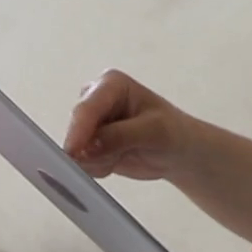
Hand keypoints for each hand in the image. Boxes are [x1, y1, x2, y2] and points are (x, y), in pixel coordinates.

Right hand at [63, 70, 193, 180]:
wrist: (178, 151)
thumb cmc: (171, 132)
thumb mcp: (152, 131)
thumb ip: (119, 136)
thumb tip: (87, 148)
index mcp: (110, 84)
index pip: (87, 107)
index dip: (78, 130)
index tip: (73, 152)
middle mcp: (94, 99)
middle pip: (75, 128)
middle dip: (91, 149)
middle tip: (117, 156)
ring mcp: (89, 123)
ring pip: (76, 149)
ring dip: (98, 160)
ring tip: (124, 153)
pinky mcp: (88, 144)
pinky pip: (82, 163)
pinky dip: (99, 167)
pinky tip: (118, 159)